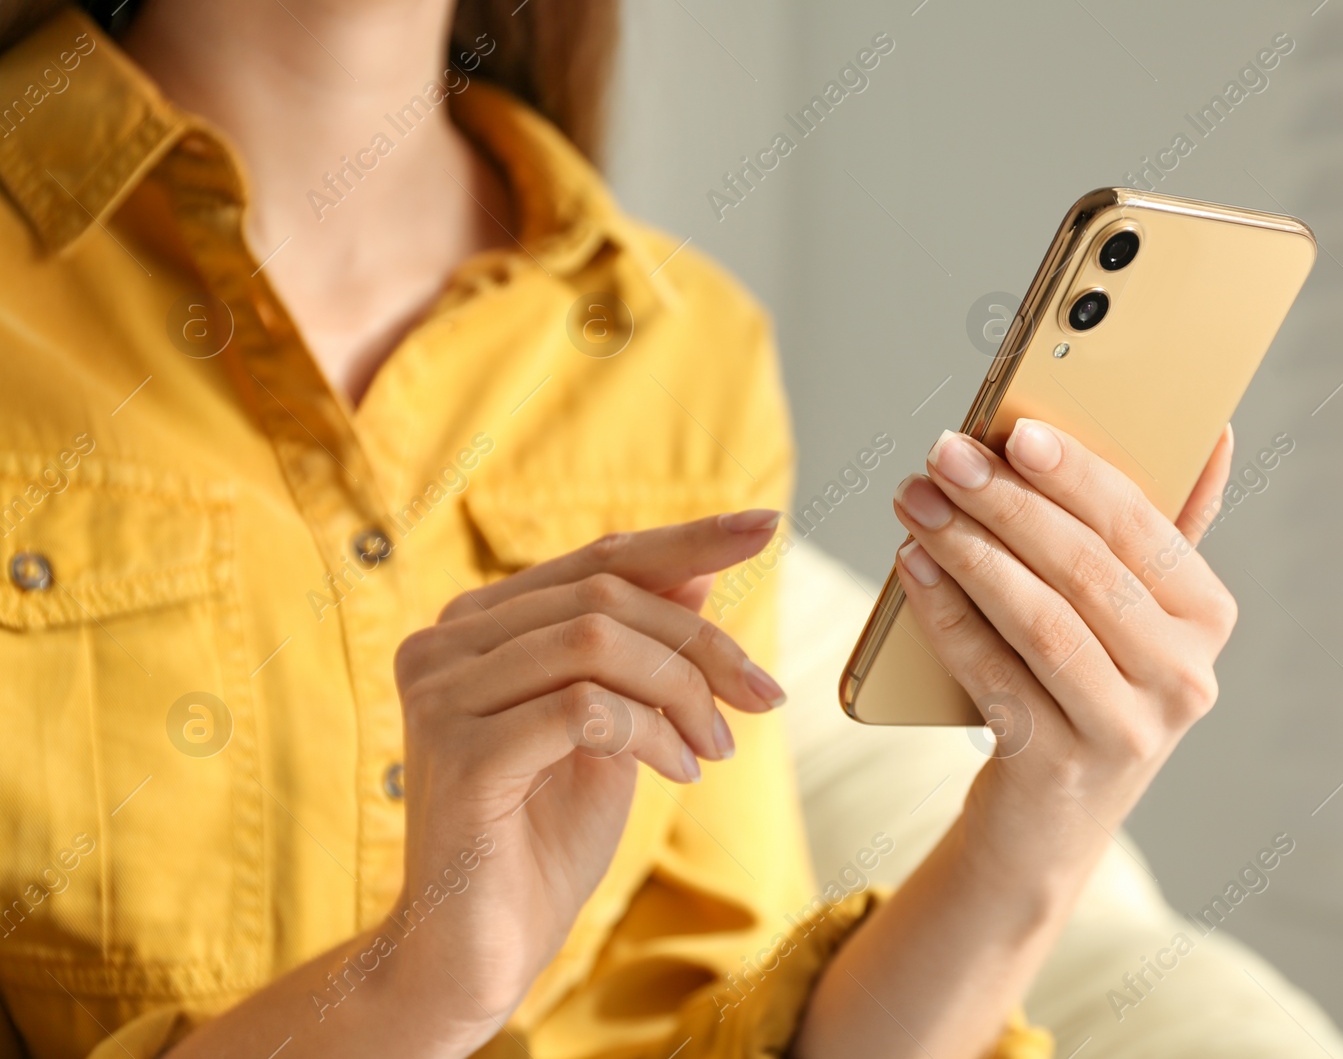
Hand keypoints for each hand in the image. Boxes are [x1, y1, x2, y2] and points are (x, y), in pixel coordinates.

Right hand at [385, 510, 787, 1051]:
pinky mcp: (459, 754)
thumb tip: (699, 566)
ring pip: (598, 642)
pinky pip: (587, 710)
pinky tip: (678, 774)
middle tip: (764, 697)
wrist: (480, 949)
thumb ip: (640, 645)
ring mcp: (441, 694)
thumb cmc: (544, 836)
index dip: (686, 539)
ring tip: (716, 750)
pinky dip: (653, 736)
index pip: (596, 559)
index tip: (766, 527)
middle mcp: (444, 642)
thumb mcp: (613, 725)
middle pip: (606, 596)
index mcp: (477, 624)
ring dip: (684, 694)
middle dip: (704, 644)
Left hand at [891, 421, 1236, 876]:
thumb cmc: (1088, 682)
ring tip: (916, 502)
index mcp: (1207, 616)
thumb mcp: (1136, 613)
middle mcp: (1182, 677)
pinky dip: (947, 614)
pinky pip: (993, 672)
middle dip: (1005, 503)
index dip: (1075, 473)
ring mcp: (1126, 730)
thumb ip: (1163, 528)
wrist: (1051, 818)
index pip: (1140, 526)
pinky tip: (913, 567)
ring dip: (969, 550)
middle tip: (944, 456)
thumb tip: (1213, 432)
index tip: (1013, 430)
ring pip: (1039, 619)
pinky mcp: (1061, 767)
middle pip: (1083, 570)